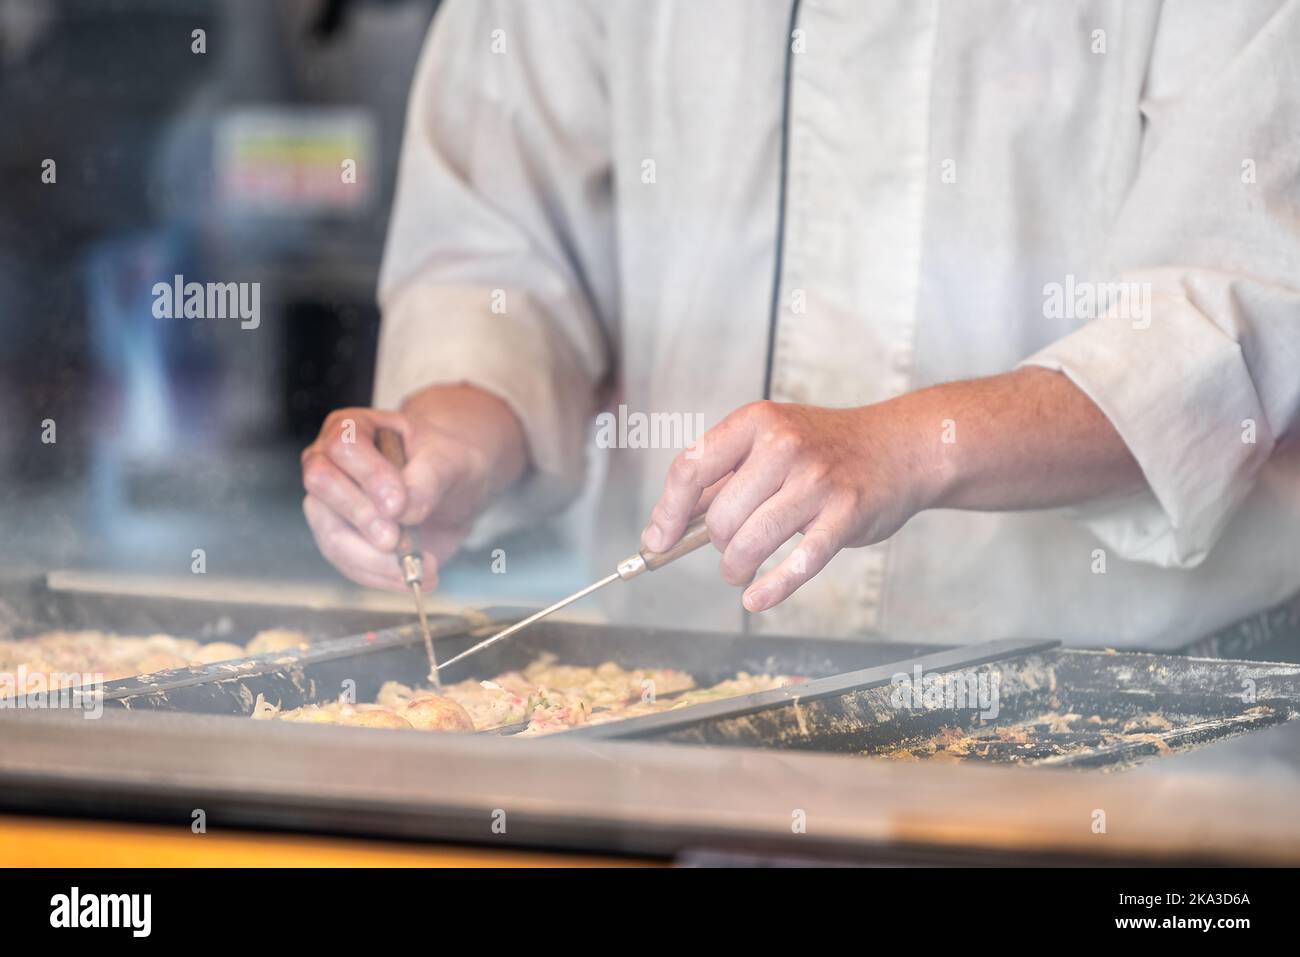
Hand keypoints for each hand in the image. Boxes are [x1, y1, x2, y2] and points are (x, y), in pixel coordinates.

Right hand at [301, 384, 526, 590]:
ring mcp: (329, 505)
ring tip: (419, 567)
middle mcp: (328, 463)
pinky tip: (413, 578)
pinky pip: (349, 565)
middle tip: (396, 540)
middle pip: (323, 486)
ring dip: (374, 561)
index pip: (345, 447)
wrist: (453, 489)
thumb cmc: (446, 462)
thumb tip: (403, 511)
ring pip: (331, 535)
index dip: (369, 477)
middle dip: (362, 517)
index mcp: (353, 428)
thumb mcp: (449, 460)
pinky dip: (382, 577)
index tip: (399, 505)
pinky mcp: (340, 541)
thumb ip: (427, 479)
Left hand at [640, 369, 1143, 613]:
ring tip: (739, 571)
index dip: (667, 513)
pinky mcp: (845, 516)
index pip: (691, 468)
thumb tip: (671, 522)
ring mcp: (817, 481)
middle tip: (728, 550)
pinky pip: (795, 564)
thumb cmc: (826, 450)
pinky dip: (770, 588)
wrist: (902, 447)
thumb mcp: (770, 443)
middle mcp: (784, 446)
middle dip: (717, 544)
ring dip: (737, 568)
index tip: (656, 543)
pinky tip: (755, 598)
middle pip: (719, 517)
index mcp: (756, 423)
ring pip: (749, 543)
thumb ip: (723, 476)